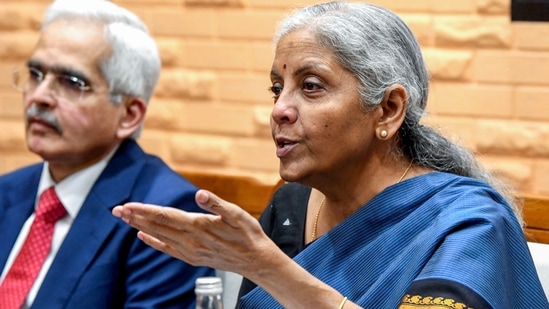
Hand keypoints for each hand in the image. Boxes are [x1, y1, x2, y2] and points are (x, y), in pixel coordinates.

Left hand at [112, 189, 274, 274]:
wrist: (256, 261)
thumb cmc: (249, 234)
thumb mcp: (238, 215)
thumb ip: (217, 204)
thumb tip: (200, 195)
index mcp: (199, 226)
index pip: (166, 216)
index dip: (145, 210)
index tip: (128, 205)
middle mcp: (191, 240)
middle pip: (158, 226)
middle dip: (136, 217)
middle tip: (116, 210)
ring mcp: (191, 251)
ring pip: (160, 237)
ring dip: (141, 227)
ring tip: (125, 219)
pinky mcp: (193, 258)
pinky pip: (168, 249)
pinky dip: (154, 242)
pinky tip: (144, 237)